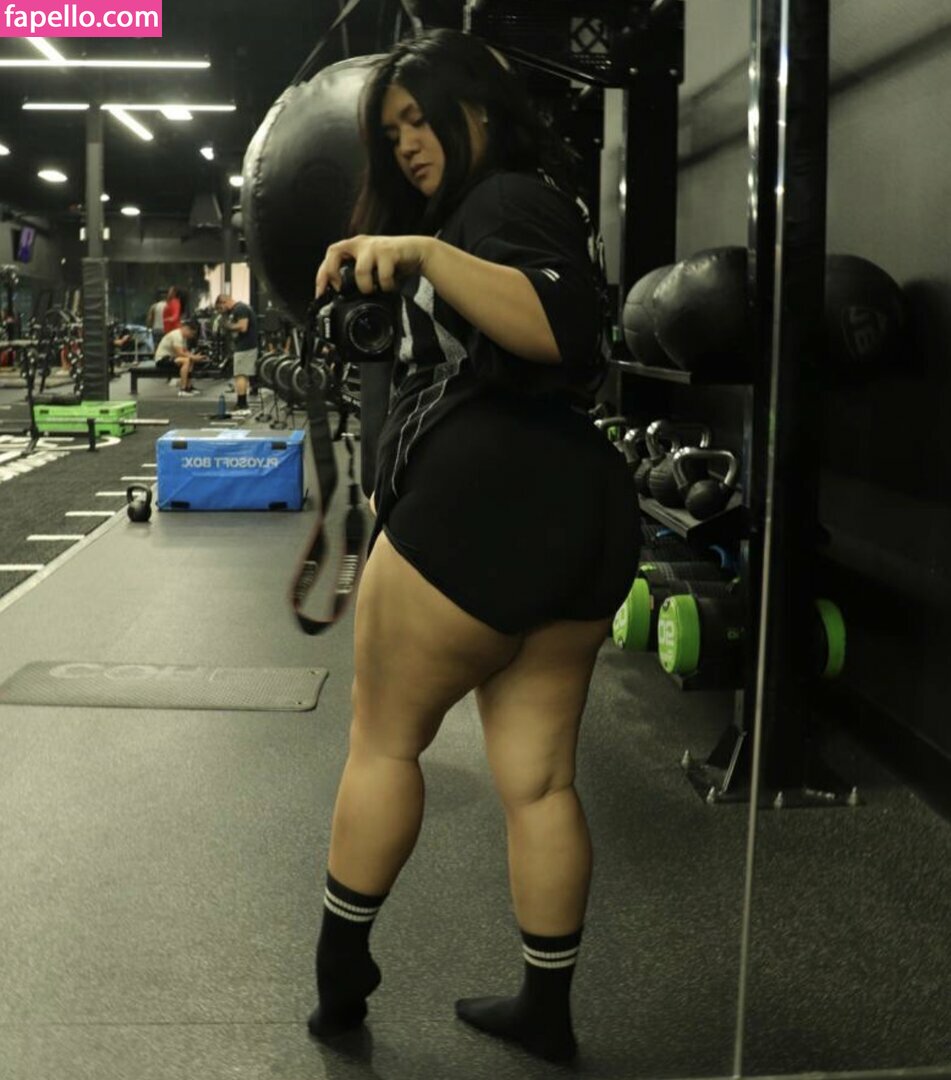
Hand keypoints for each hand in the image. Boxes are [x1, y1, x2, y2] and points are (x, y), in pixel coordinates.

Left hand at [315, 234, 432, 297]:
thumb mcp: (372, 267)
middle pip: (335, 253)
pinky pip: (383, 276)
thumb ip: (358, 276)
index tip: (321, 291)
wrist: (418, 252)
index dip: (323, 273)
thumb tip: (342, 295)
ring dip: (366, 287)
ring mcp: (374, 246)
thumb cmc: (393, 262)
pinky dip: (386, 286)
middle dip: (332, 273)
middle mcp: (361, 243)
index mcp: (354, 246)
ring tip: (374, 290)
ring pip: (360, 271)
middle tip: (338, 289)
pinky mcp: (389, 252)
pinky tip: (390, 287)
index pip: (330, 254)